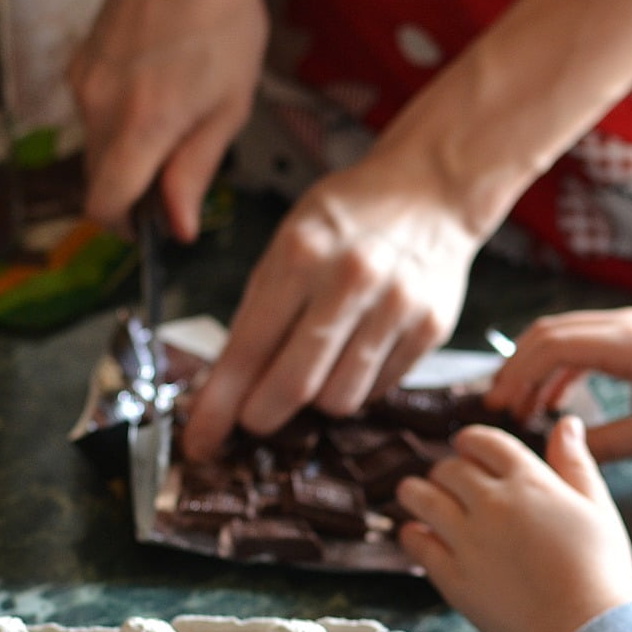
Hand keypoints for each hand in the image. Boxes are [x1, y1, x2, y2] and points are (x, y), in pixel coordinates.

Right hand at [68, 0, 266, 241]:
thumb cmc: (222, 19)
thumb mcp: (230, 105)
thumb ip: (196, 170)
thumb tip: (179, 226)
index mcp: (141, 126)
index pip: (103, 204)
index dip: (122, 227)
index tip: (147, 227)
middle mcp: (100, 108)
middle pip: (98, 179)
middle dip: (130, 189)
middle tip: (174, 171)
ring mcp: (84, 82)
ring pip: (94, 144)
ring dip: (124, 151)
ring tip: (171, 115)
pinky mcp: (80, 61)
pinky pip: (91, 109)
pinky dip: (116, 117)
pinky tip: (152, 86)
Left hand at [179, 146, 479, 460]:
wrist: (431, 188)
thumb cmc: (346, 219)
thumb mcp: (288, 242)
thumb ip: (257, 313)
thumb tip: (223, 390)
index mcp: (301, 254)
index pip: (249, 349)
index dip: (219, 405)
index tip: (200, 442)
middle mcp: (351, 280)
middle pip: (295, 386)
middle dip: (262, 416)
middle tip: (254, 418)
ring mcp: (397, 306)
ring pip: (339, 400)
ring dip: (316, 400)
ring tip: (316, 367)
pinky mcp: (431, 328)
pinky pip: (377, 390)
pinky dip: (356, 385)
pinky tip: (355, 353)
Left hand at [397, 417, 631, 631]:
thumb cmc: (600, 573)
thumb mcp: (598, 509)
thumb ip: (576, 464)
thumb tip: (566, 424)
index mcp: (530, 482)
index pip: (485, 442)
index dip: (471, 442)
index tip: (466, 448)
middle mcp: (492, 504)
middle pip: (449, 469)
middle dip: (446, 470)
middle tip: (446, 481)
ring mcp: (467, 539)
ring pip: (420, 497)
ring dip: (414, 492)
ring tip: (414, 495)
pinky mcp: (451, 576)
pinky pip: (415, 542)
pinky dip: (411, 533)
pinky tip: (417, 534)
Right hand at [482, 308, 631, 462]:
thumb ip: (602, 445)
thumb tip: (554, 453)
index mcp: (629, 343)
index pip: (552, 345)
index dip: (517, 374)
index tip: (496, 406)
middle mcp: (625, 324)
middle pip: (548, 332)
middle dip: (515, 367)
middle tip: (496, 407)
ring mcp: (629, 326)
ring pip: (561, 334)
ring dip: (533, 366)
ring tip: (518, 407)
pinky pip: (582, 344)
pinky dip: (558, 368)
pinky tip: (550, 401)